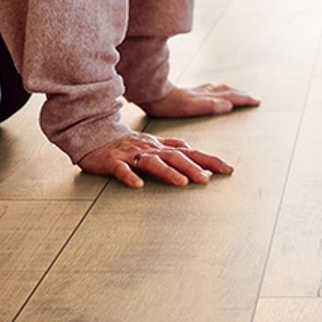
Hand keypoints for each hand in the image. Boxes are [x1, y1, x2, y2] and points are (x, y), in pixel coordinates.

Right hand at [78, 132, 232, 188]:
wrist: (92, 135)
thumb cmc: (125, 144)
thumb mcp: (151, 144)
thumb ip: (171, 146)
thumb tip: (190, 148)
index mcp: (161, 147)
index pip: (190, 153)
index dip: (209, 160)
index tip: (228, 170)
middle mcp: (150, 149)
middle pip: (174, 158)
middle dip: (191, 168)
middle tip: (207, 180)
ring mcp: (131, 155)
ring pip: (152, 162)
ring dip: (167, 172)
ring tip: (181, 183)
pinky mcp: (113, 161)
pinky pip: (121, 169)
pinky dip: (130, 176)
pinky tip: (138, 185)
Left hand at [142, 83, 259, 118]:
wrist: (149, 93)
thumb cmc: (166, 104)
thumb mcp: (189, 107)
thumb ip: (209, 106)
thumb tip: (228, 105)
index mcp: (205, 98)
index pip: (229, 97)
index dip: (243, 100)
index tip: (255, 101)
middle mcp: (201, 93)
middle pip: (225, 91)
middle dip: (239, 95)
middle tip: (251, 98)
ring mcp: (193, 92)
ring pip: (216, 89)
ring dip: (228, 91)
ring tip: (235, 93)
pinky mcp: (185, 93)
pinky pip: (205, 90)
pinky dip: (214, 90)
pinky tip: (209, 90)